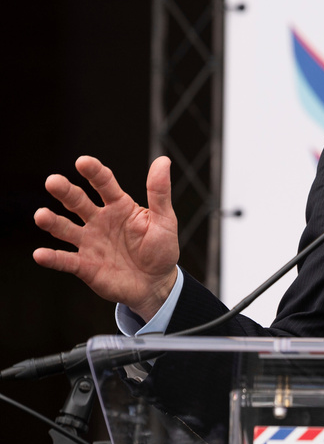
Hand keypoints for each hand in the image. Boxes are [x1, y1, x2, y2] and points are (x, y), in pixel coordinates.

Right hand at [33, 156, 179, 320]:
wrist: (155, 283)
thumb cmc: (161, 248)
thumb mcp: (164, 220)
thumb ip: (160, 192)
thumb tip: (163, 160)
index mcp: (120, 206)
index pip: (104, 184)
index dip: (94, 172)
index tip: (83, 161)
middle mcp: (100, 220)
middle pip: (78, 202)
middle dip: (65, 191)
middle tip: (53, 181)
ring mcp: (89, 242)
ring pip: (66, 229)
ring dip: (52, 222)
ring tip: (41, 215)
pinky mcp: (84, 265)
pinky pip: (66, 261)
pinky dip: (52, 258)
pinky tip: (40, 254)